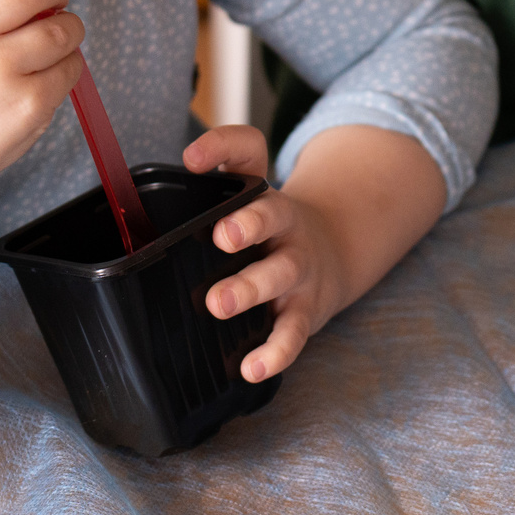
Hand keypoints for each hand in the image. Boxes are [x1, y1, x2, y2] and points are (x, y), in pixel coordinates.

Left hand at [181, 122, 449, 384]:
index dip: (222, 148)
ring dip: (251, 288)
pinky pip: (293, 332)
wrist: (334, 253)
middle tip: (221, 237)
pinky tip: (252, 367)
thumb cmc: (272, 227)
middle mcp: (285, 227)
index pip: (249, 154)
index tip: (193, 161)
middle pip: (272, 217)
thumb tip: (180, 169)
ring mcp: (299, 269)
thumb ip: (214, 179)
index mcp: (264, 193)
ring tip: (218, 304)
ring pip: (280, 275)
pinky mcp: (306, 310)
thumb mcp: (250, 193)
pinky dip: (276, 352)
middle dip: (248, 226)